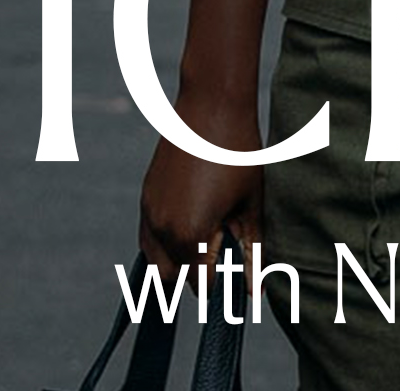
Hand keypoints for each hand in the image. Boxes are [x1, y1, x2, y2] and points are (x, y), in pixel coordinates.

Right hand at [138, 92, 267, 274]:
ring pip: (154, 262)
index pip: (200, 284)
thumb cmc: (240, 156)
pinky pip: (147, 239)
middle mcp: (162, 230)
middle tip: (223, 259)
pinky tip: (190, 230)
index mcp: (190, 235)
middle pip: (172, 278)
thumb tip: (254, 290)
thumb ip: (252, 251)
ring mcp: (148, 214)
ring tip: (208, 243)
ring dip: (177, 263)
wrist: (211, 109)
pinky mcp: (145, 200)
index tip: (235, 279)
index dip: (221, 286)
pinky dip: (164, 245)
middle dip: (196, 276)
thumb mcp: (252, 206)